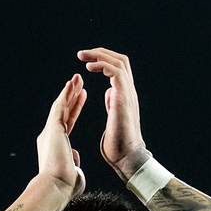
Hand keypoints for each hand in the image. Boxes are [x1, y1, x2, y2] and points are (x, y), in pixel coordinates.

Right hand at [36, 73, 85, 199]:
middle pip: (63, 111)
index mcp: (55, 145)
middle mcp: (49, 136)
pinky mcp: (53, 129)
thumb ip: (74, 164)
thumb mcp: (73, 172)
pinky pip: (60, 107)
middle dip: (72, 96)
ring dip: (70, 91)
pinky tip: (73, 83)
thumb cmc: (65, 186)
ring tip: (77, 78)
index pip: (67, 122)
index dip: (74, 109)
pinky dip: (67, 94)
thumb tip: (75, 159)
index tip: (81, 98)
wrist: (55, 188)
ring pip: (61, 106)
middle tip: (79, 82)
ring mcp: (50, 131)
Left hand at [77, 48, 149, 180]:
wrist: (126, 157)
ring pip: (118, 62)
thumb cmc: (119, 144)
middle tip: (82, 55)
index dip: (102, 61)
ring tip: (83, 57)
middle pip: (119, 60)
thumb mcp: (114, 117)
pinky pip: (116, 72)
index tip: (86, 63)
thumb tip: (110, 92)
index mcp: (125, 95)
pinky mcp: (124, 98)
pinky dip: (103, 66)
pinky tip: (90, 69)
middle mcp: (128, 91)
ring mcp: (128, 93)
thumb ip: (113, 102)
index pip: (117, 68)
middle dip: (100, 53)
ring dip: (99, 56)